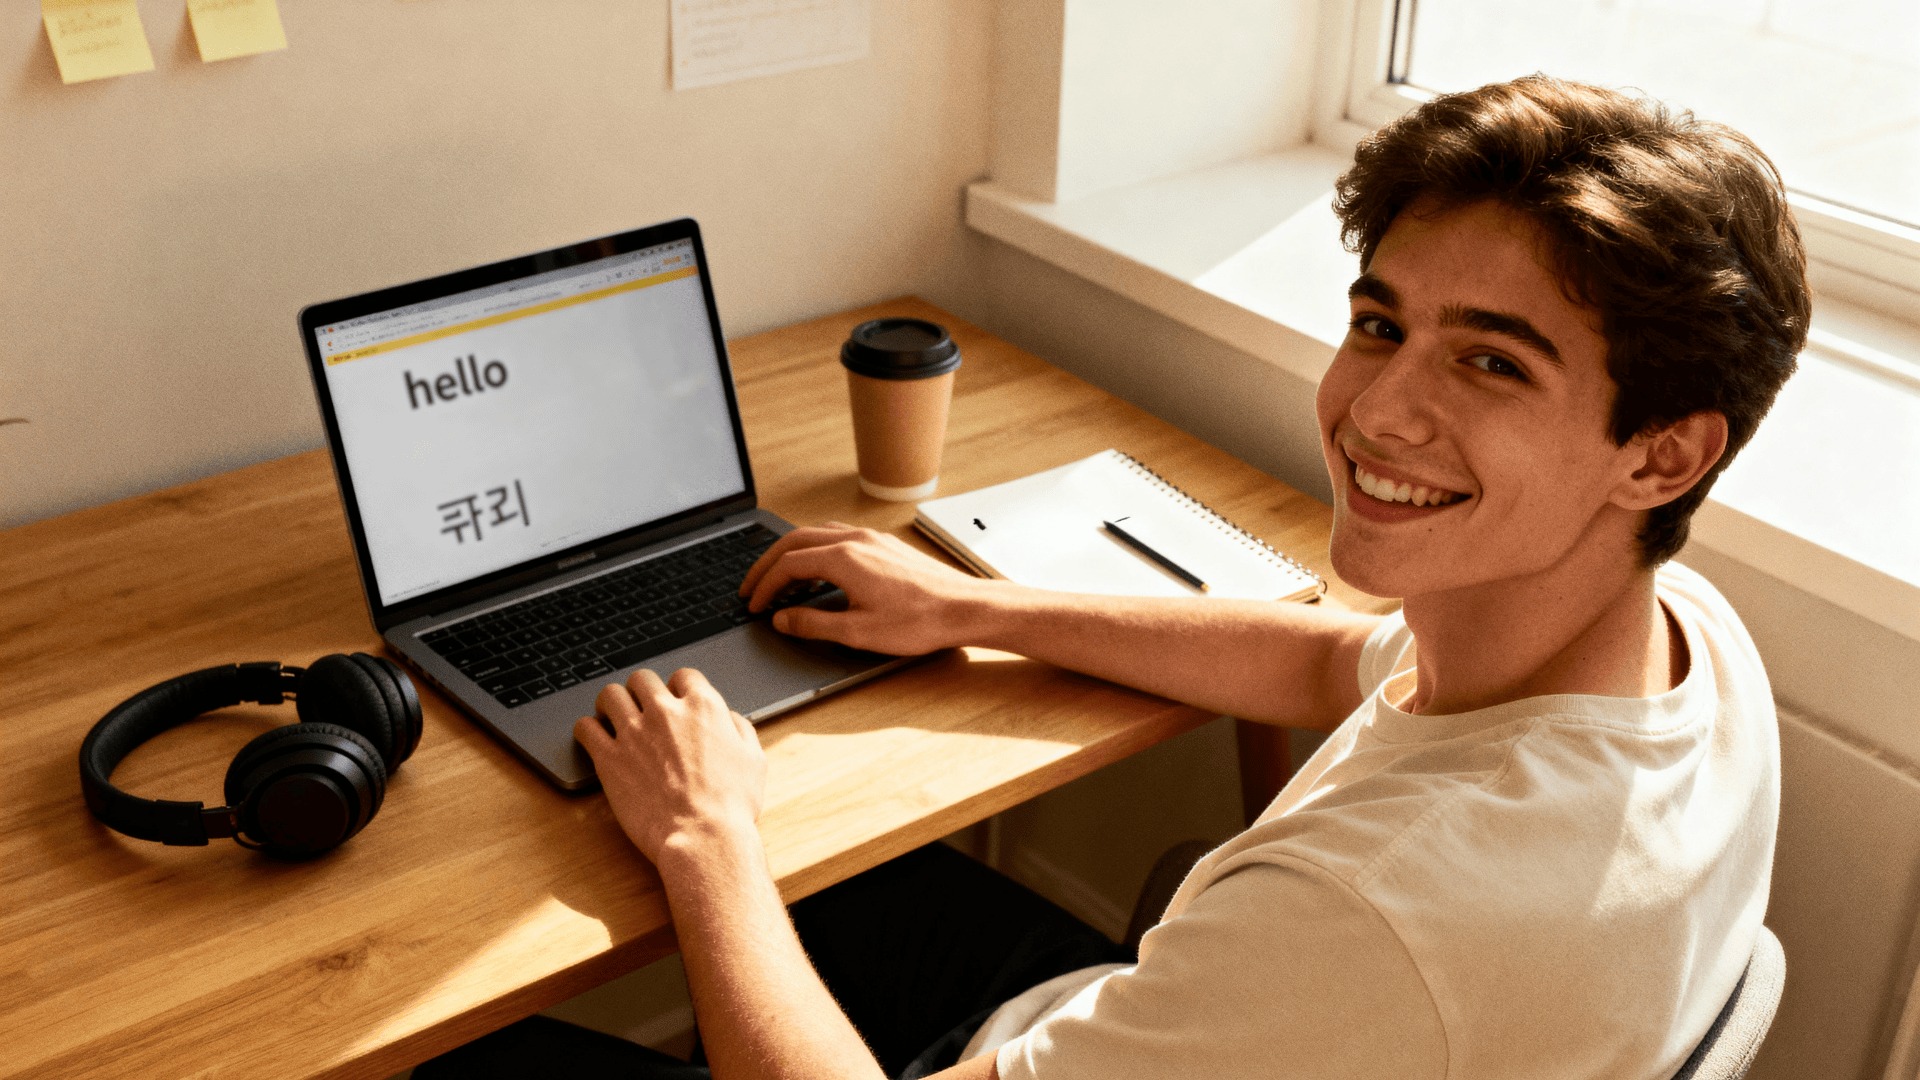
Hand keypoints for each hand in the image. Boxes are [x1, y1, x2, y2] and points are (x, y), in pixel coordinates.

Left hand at [573, 668, 765, 864]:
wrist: (703, 835)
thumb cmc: (731, 804)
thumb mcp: (754, 759)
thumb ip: (740, 729)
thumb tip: (730, 718)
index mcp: (703, 707)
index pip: (683, 676)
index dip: (678, 687)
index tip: (673, 699)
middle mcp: (665, 711)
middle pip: (642, 679)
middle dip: (641, 691)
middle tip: (639, 707)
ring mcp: (634, 732)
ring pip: (610, 695)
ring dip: (610, 703)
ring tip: (609, 715)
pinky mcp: (609, 758)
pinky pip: (585, 728)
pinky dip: (587, 729)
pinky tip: (592, 737)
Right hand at [738, 522, 992, 655]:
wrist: (965, 609)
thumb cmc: (919, 622)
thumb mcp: (858, 632)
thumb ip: (813, 624)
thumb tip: (783, 619)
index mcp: (844, 558)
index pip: (788, 565)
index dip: (765, 586)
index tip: (754, 606)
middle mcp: (856, 540)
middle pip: (795, 542)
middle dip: (768, 564)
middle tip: (752, 588)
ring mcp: (873, 539)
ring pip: (817, 535)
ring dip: (793, 554)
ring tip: (781, 580)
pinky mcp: (886, 545)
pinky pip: (839, 537)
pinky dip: (817, 551)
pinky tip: (820, 573)